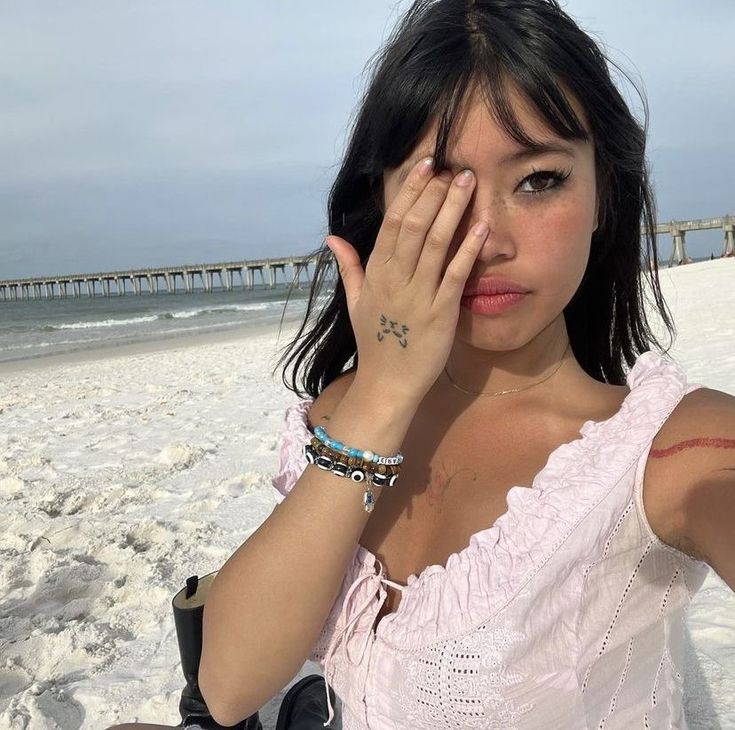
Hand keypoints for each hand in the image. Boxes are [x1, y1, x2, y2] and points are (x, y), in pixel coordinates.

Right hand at [326, 157, 487, 402]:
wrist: (387, 384)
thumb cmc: (374, 341)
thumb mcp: (355, 302)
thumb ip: (349, 267)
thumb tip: (333, 237)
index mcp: (376, 273)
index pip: (393, 222)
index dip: (410, 191)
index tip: (425, 165)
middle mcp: (395, 279)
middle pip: (415, 225)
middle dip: (434, 192)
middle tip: (453, 166)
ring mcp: (418, 296)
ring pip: (436, 243)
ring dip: (452, 209)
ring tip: (468, 181)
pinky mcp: (441, 314)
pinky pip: (456, 275)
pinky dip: (468, 248)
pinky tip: (481, 225)